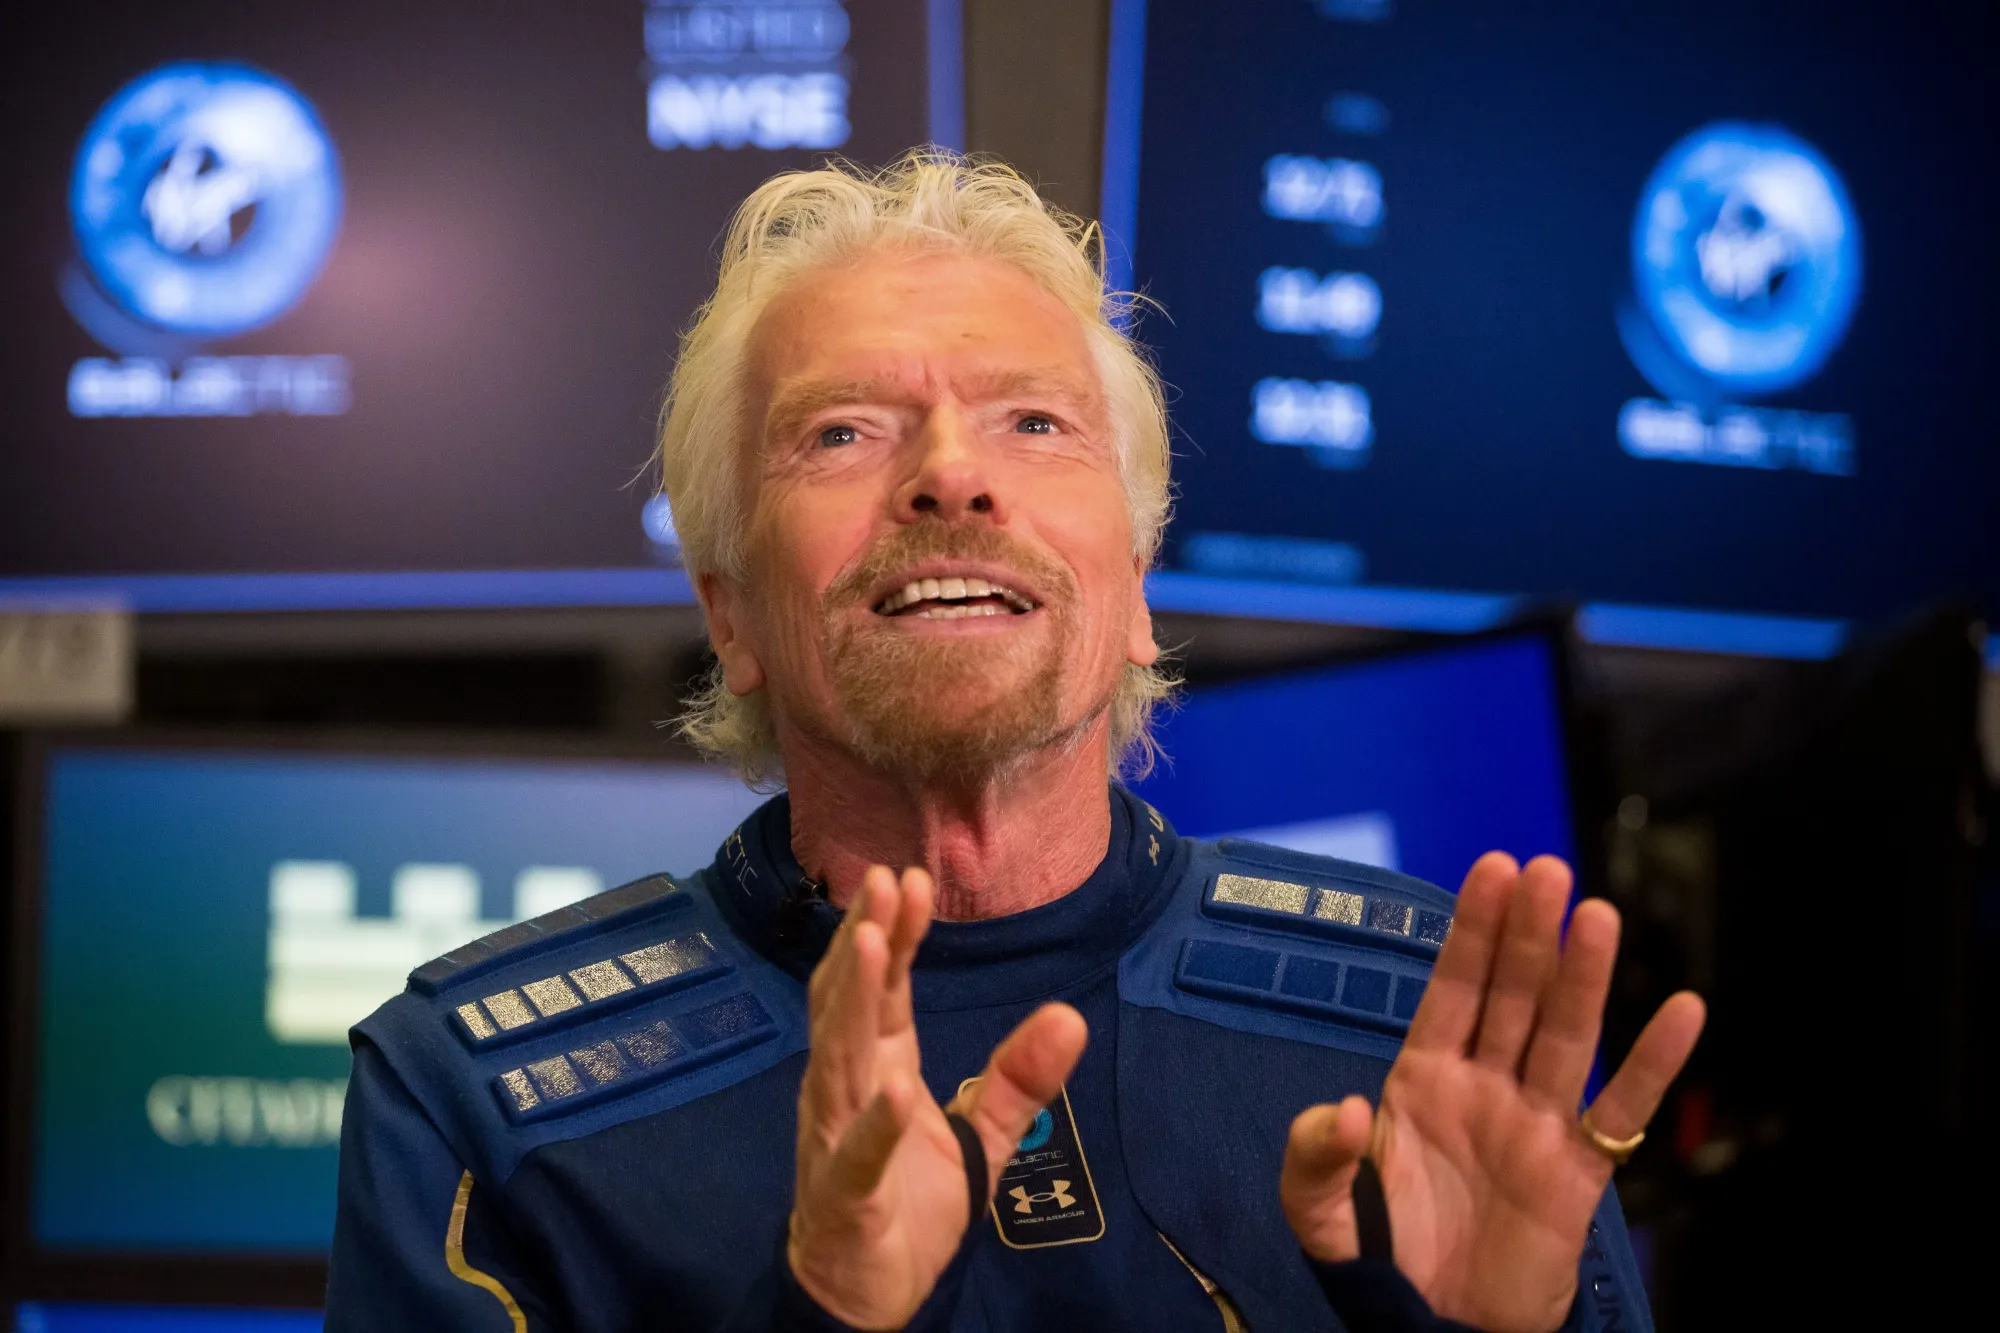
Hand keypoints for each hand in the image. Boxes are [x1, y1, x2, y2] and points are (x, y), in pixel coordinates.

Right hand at [786, 865, 1087, 1329]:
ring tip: (871, 943)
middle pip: (851, 1004)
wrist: (864, 1294)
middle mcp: (845, 1089)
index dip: (892, 934)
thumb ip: (1018, 1077)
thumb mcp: (980, 1133)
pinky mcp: (846, 1196)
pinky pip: (858, 1155)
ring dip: (854, 1000)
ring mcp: (835, 1139)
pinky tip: (897, 1092)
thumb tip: (1070, 1015)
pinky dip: (876, 1124)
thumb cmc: (907, 1202)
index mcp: (876, 1067)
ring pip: (839, 1060)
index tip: (910, 879)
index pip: (881, 990)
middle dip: (865, 942)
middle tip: (883, 880)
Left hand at [1280, 853, 1704, 1332]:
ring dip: (1582, 977)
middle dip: (1527, 934)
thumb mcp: (1317, 1210)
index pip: (1453, 990)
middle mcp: (1484, 1087)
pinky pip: (1621, 1111)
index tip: (1491, 871)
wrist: (1434, 1330)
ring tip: (1597, 914)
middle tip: (1546, 870)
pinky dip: (1653, 1063)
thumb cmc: (1380, 1262)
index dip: (1472, 933)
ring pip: (1565, 1036)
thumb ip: (1315, 1156)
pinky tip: (1681, 1010)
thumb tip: (1344, 1110)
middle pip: (1513, 997)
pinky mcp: (1577, 1172)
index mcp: (1422, 1080)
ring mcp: (1535, 1124)